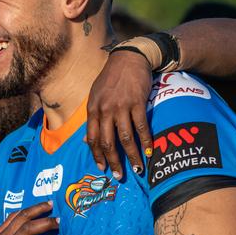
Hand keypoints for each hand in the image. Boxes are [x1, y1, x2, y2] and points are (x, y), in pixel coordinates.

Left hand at [86, 50, 152, 179]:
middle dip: (113, 161)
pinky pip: (141, 127)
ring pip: (125, 138)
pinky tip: (149, 152)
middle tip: (119, 176)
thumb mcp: (95, 95)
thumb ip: (93, 117)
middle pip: (108, 142)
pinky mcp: (137, 103)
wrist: (129, 58)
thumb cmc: (111, 78)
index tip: (102, 168)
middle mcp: (105, 110)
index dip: (97, 155)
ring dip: (132, 156)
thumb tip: (87, 140)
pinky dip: (145, 141)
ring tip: (137, 169)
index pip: (92, 138)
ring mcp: (121, 107)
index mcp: (93, 109)